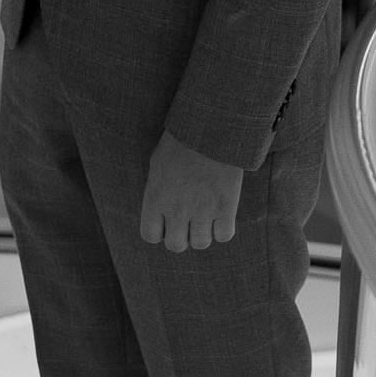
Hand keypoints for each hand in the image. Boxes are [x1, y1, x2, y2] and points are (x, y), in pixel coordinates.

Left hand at [140, 129, 242, 250]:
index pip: (150, 236)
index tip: (166, 222)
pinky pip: (224, 235)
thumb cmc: (180, 143)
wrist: (210, 130)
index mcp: (155, 198)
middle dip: (181, 238)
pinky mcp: (226, 207)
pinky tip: (221, 216)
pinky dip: (223, 230)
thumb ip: (157, 192)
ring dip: (203, 234)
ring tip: (205, 218)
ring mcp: (202, 210)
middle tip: (188, 223)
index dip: (159, 232)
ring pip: (201, 244)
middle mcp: (177, 209)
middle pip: (176, 246)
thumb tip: (160, 211)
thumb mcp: (157, 165)